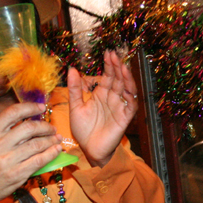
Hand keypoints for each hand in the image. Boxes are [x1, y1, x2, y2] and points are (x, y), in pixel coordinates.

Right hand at [0, 102, 62, 202]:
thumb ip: (2, 131)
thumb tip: (28, 122)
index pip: (12, 113)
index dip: (30, 107)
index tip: (41, 108)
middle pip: (29, 128)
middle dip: (45, 126)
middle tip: (52, 128)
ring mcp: (7, 160)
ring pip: (37, 144)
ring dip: (51, 140)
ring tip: (57, 139)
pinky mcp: (16, 174)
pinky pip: (39, 160)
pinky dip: (51, 154)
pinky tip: (56, 150)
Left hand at [68, 50, 138, 167]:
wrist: (89, 150)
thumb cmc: (83, 130)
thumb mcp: (75, 107)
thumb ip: (75, 89)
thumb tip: (72, 69)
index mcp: (100, 95)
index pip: (107, 76)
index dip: (108, 65)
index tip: (107, 53)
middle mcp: (111, 99)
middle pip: (117, 79)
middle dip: (117, 67)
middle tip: (114, 54)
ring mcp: (119, 108)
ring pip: (126, 89)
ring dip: (125, 77)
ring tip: (122, 66)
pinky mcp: (124, 118)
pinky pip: (130, 105)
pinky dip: (130, 95)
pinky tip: (127, 86)